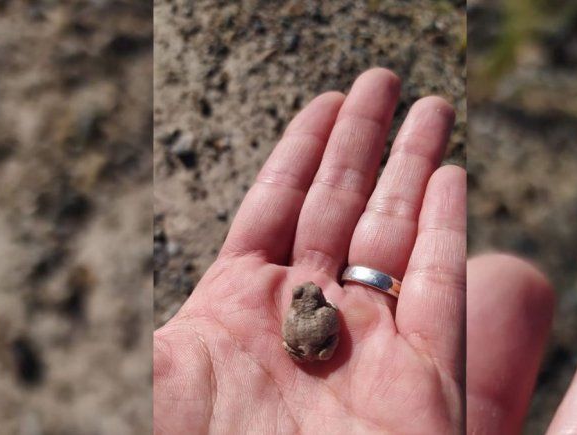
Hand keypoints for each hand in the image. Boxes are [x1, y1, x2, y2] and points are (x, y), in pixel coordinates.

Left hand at [154, 68, 465, 433]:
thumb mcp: (157, 383)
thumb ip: (153, 336)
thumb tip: (123, 301)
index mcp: (240, 312)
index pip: (276, 207)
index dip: (301, 152)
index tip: (326, 103)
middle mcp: (308, 319)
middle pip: (340, 208)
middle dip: (362, 143)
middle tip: (384, 83)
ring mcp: (369, 346)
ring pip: (394, 235)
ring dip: (412, 168)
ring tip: (427, 107)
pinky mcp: (425, 378)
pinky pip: (439, 289)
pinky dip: (449, 230)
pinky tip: (453, 176)